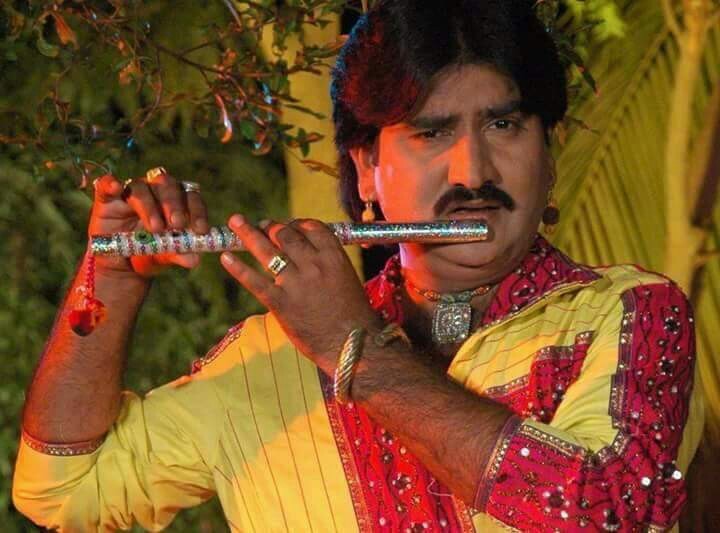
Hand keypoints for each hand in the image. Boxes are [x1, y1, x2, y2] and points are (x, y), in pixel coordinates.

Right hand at [89, 173, 209, 277]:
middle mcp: (155, 190)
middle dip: (174, 205)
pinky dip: (110, 184)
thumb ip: (179, 253)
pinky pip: (106, 185)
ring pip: (141, 188)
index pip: (191, 197)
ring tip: (156, 228)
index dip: (197, 211)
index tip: (201, 230)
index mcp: (177, 200)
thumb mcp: (166, 255)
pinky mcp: (106, 198)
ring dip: (150, 206)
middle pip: (168, 185)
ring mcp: (130, 191)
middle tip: (177, 224)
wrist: (120, 264)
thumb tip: (194, 259)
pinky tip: (115, 187)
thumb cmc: (149, 253)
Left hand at [220, 215, 379, 373]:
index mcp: (333, 256)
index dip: (296, 223)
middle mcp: (313, 264)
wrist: (352, 345)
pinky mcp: (280, 303)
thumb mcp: (348, 279)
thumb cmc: (355, 316)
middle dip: (271, 227)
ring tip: (236, 222)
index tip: (288, 224)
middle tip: (262, 225)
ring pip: (266, 250)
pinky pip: (254, 281)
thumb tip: (310, 253)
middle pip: (286, 234)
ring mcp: (294, 283)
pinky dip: (238, 268)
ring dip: (248, 233)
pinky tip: (225, 258)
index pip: (311, 227)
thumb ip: (329, 263)